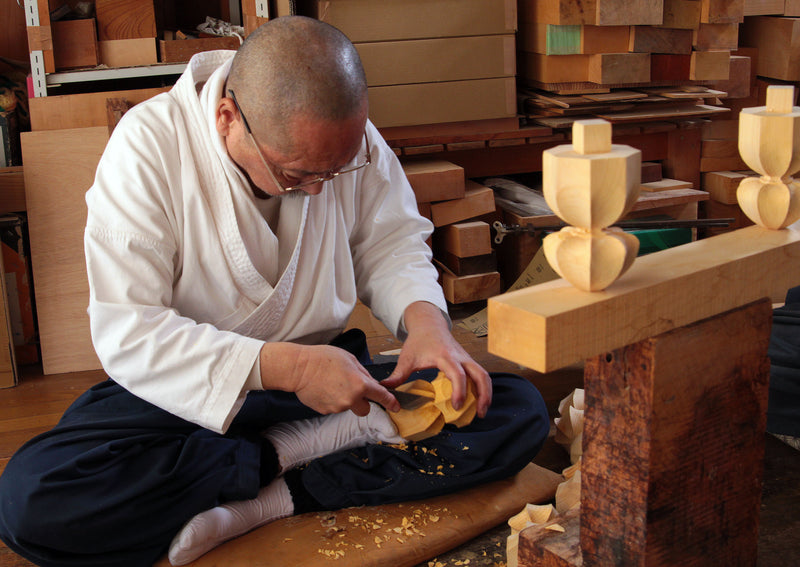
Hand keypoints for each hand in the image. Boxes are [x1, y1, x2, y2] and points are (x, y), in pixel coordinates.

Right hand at [258, 343, 399, 415]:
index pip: (381, 396)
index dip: (391, 402)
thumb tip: (370, 383)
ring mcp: (338, 407)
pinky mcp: (325, 411)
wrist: (299, 368)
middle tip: (352, 390)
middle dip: (362, 402)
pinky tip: (323, 389)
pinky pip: (334, 407)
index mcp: (360, 384)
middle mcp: (351, 399)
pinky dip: (332, 400)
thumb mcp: (349, 359)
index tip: (396, 407)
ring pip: (348, 407)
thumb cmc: (323, 358)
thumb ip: (363, 373)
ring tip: (331, 383)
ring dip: (344, 399)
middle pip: (365, 409)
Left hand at [380, 302, 491, 417]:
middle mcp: (459, 357)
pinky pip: (481, 374)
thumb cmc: (418, 342)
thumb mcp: (407, 358)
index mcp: (444, 356)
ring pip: (484, 375)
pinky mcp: (468, 361)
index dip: (459, 390)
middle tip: (479, 414)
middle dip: (483, 394)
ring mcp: (466, 358)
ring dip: (486, 393)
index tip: (456, 406)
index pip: (457, 374)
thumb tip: (385, 390)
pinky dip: (483, 388)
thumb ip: (397, 376)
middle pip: (480, 374)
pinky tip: (479, 401)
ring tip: (482, 411)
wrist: (429, 324)